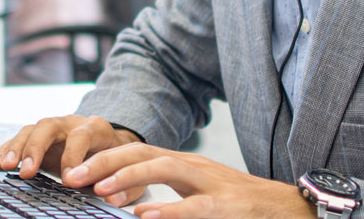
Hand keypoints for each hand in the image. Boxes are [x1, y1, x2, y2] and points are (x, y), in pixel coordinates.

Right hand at [0, 115, 141, 194]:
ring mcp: (52, 129)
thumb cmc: (117, 159)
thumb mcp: (126, 169)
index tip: (69, 181)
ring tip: (5, 167)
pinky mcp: (39, 139)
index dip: (74, 156)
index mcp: (96, 127)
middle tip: (27, 172)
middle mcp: (71, 123)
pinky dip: (6, 149)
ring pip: (30, 130)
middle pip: (48, 125)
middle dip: (36, 148)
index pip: (82, 134)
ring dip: (16, 149)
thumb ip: (122, 183)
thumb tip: (111, 196)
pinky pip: (19, 139)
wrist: (111, 145)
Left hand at [62, 142, 313, 218]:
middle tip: (71, 175)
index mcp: (182, 166)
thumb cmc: (241, 208)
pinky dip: (169, 210)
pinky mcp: (227, 206)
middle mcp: (193, 167)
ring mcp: (211, 183)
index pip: (136, 152)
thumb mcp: (197, 199)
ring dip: (128, 177)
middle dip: (104, 161)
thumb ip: (167, 200)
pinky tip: (144, 216)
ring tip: (99, 188)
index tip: (73, 171)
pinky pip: (194, 206)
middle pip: (142, 152)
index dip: (104, 158)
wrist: (291, 210)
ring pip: (164, 168)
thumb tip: (132, 210)